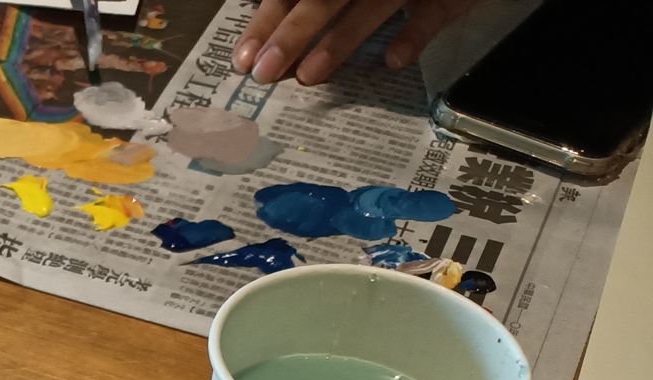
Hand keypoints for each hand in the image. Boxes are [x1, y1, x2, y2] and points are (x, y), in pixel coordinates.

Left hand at [234, 0, 477, 84]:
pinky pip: (432, 13)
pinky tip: (394, 60)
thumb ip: (304, 8)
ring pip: (372, 6)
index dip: (266, 22)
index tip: (243, 59)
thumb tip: (260, 35)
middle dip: (292, 34)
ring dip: (339, 40)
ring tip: (309, 77)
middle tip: (264, 73)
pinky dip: (414, 34)